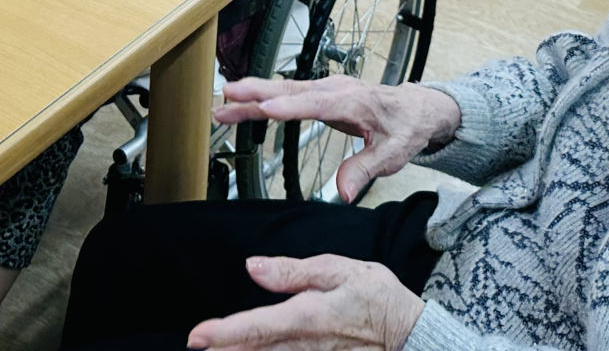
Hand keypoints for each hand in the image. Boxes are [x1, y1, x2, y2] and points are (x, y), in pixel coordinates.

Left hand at [187, 256, 422, 350]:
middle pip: (255, 350)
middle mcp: (305, 344)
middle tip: (198, 344)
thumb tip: (255, 267)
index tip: (197, 337)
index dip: (224, 333)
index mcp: (306, 316)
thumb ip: (293, 272)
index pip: (256, 326)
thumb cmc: (379, 300)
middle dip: (224, 348)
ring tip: (217, 348)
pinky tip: (253, 349)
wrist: (411, 335)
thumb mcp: (338, 271)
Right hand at [215, 76, 459, 202]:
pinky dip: (263, 96)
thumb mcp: (393, 154)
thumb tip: (343, 193)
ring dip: (253, 94)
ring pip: (284, 89)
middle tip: (228, 96)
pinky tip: (244, 102)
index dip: (290, 107)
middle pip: (291, 90)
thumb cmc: (406, 127)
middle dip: (257, 92)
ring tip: (224, 101)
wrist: (417, 107)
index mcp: (353, 101)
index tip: (265, 109)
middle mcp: (335, 89)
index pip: (317, 103)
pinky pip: (287, 93)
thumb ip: (365, 169)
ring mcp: (326, 89)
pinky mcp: (320, 93)